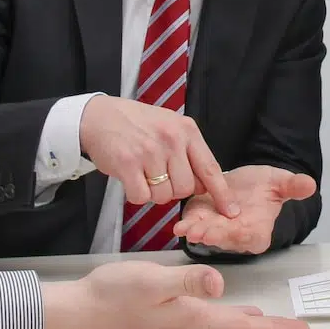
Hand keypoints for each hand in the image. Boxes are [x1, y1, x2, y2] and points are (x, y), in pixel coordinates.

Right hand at [40, 261, 310, 328]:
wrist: (85, 309)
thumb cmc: (115, 294)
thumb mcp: (153, 280)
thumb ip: (187, 281)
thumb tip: (219, 284)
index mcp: (193, 318)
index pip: (243, 327)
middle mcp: (191, 328)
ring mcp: (181, 326)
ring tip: (277, 328)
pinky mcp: (172, 320)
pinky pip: (213, 324)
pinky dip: (232, 321)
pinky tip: (237, 315)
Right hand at [79, 95, 235, 216]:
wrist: (99, 116)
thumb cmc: (136, 125)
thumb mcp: (170, 127)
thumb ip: (189, 152)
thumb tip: (205, 185)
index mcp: (186, 130)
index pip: (210, 168)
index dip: (221, 194)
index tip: (230, 212)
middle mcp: (171, 139)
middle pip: (185, 188)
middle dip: (174, 190)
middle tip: (159, 177)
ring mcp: (149, 151)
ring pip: (163, 196)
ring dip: (153, 193)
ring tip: (143, 174)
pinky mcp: (127, 163)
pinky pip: (141, 197)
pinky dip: (136, 195)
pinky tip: (131, 179)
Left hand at [173, 166, 315, 253]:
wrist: (241, 182)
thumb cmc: (262, 186)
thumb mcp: (279, 182)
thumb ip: (292, 186)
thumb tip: (310, 184)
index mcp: (258, 231)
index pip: (251, 237)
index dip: (242, 235)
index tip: (235, 230)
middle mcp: (236, 236)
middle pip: (225, 239)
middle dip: (213, 236)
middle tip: (202, 232)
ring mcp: (216, 231)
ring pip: (206, 235)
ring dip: (196, 232)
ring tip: (187, 229)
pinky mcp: (200, 222)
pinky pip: (192, 226)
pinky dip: (186, 226)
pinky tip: (179, 226)